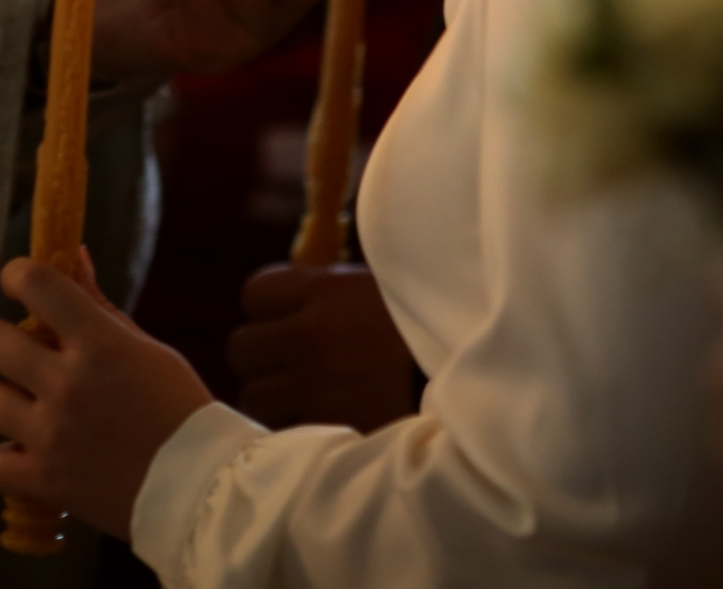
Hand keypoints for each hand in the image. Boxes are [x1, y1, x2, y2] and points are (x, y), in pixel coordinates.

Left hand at [0, 252, 212, 539]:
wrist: (199, 485)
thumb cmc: (179, 407)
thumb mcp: (146, 348)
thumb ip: (101, 307)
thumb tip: (73, 257)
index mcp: (99, 343)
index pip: (36, 284)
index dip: (18, 275)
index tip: (20, 283)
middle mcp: (67, 384)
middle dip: (0, 339)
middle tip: (21, 353)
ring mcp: (50, 435)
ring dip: (5, 400)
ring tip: (30, 409)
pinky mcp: (43, 481)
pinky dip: (5, 460)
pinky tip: (27, 453)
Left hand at [229, 263, 418, 430]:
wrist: (480, 378)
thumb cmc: (437, 322)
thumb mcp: (386, 287)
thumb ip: (339, 290)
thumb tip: (304, 293)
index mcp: (327, 289)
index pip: (255, 292)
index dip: (268, 310)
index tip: (288, 321)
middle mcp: (310, 333)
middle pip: (242, 347)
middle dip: (265, 358)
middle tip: (295, 367)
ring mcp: (314, 385)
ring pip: (254, 396)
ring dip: (276, 400)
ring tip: (309, 402)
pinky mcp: (325, 429)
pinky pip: (281, 433)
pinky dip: (294, 433)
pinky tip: (322, 427)